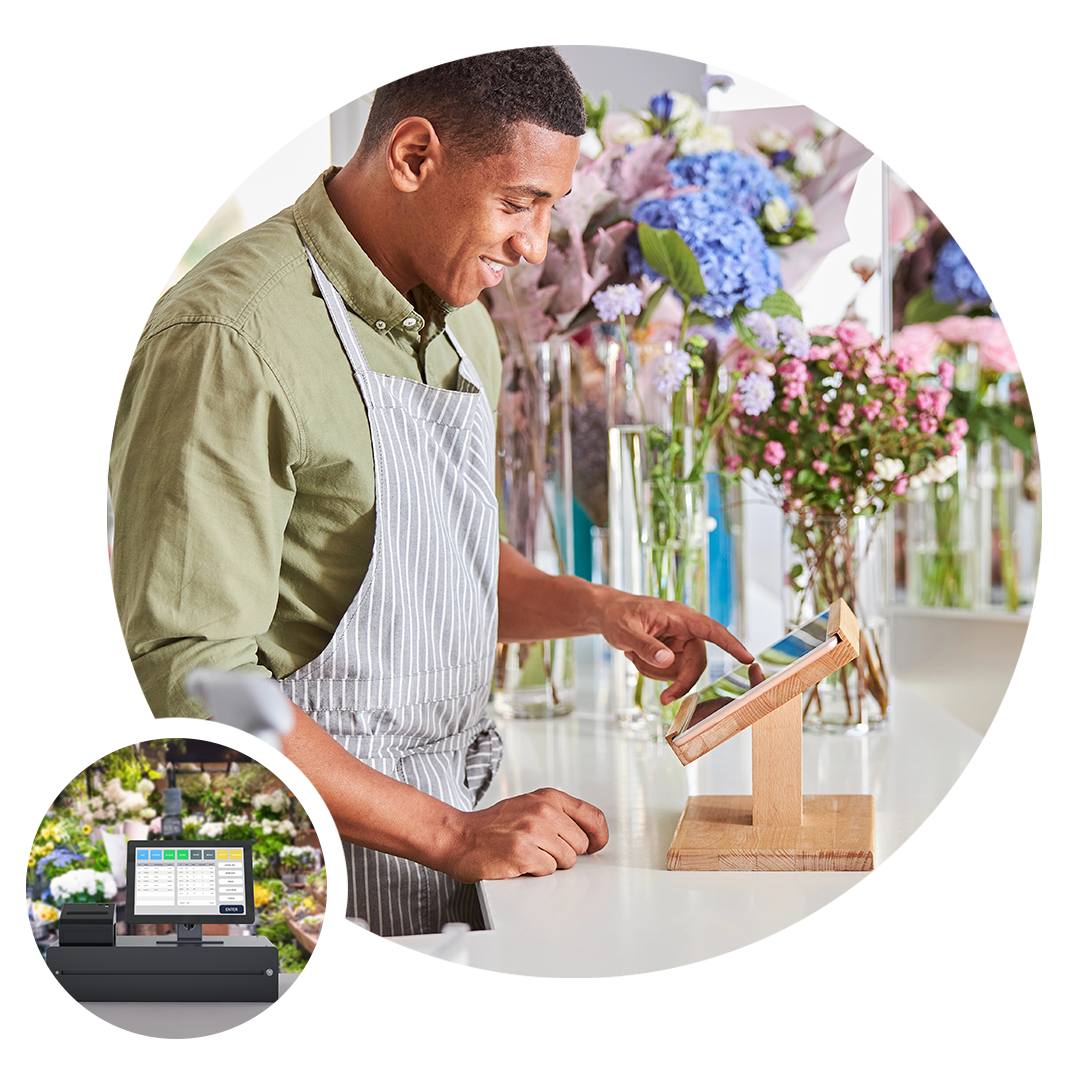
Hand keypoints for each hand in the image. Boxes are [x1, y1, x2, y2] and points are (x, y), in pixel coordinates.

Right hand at [440, 788, 608, 883]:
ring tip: (528, 854)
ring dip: (549, 863)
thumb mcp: (529, 806)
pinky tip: (518, 862)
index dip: (599, 837)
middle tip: (541, 849)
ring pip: (567, 861)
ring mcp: (532, 831)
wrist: (458, 837)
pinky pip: (547, 871)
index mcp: (549, 797)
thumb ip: (559, 815)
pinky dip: (535, 872)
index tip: (595, 846)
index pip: (593, 817)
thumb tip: (590, 835)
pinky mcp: (522, 853)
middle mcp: (543, 810)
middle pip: (581, 844)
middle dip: (565, 852)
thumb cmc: (493, 826)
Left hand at [598, 595, 754, 705]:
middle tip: (665, 699)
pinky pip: (671, 672)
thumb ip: (646, 646)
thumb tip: (669, 662)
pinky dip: (652, 671)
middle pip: (697, 662)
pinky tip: (635, 657)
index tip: (748, 658)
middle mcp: (684, 629)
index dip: (731, 644)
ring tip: (632, 656)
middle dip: (681, 681)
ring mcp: (679, 641)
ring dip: (657, 673)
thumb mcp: (626, 631)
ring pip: (682, 670)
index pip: (711, 630)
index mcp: (679, 616)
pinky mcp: (672, 652)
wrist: (607, 614)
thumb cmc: (617, 615)